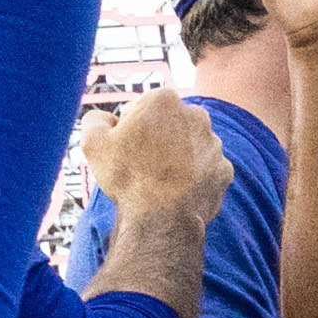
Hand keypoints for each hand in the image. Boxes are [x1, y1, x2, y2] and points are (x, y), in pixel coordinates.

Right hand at [79, 86, 225, 229]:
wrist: (161, 217)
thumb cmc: (126, 176)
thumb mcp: (93, 142)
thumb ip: (94, 119)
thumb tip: (104, 118)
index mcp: (163, 100)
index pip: (141, 107)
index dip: (128, 127)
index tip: (123, 147)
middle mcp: (196, 115)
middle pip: (169, 123)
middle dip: (156, 137)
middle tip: (138, 163)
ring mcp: (214, 143)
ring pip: (189, 146)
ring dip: (175, 157)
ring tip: (156, 181)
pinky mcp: (224, 169)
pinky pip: (204, 169)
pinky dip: (192, 177)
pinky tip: (174, 191)